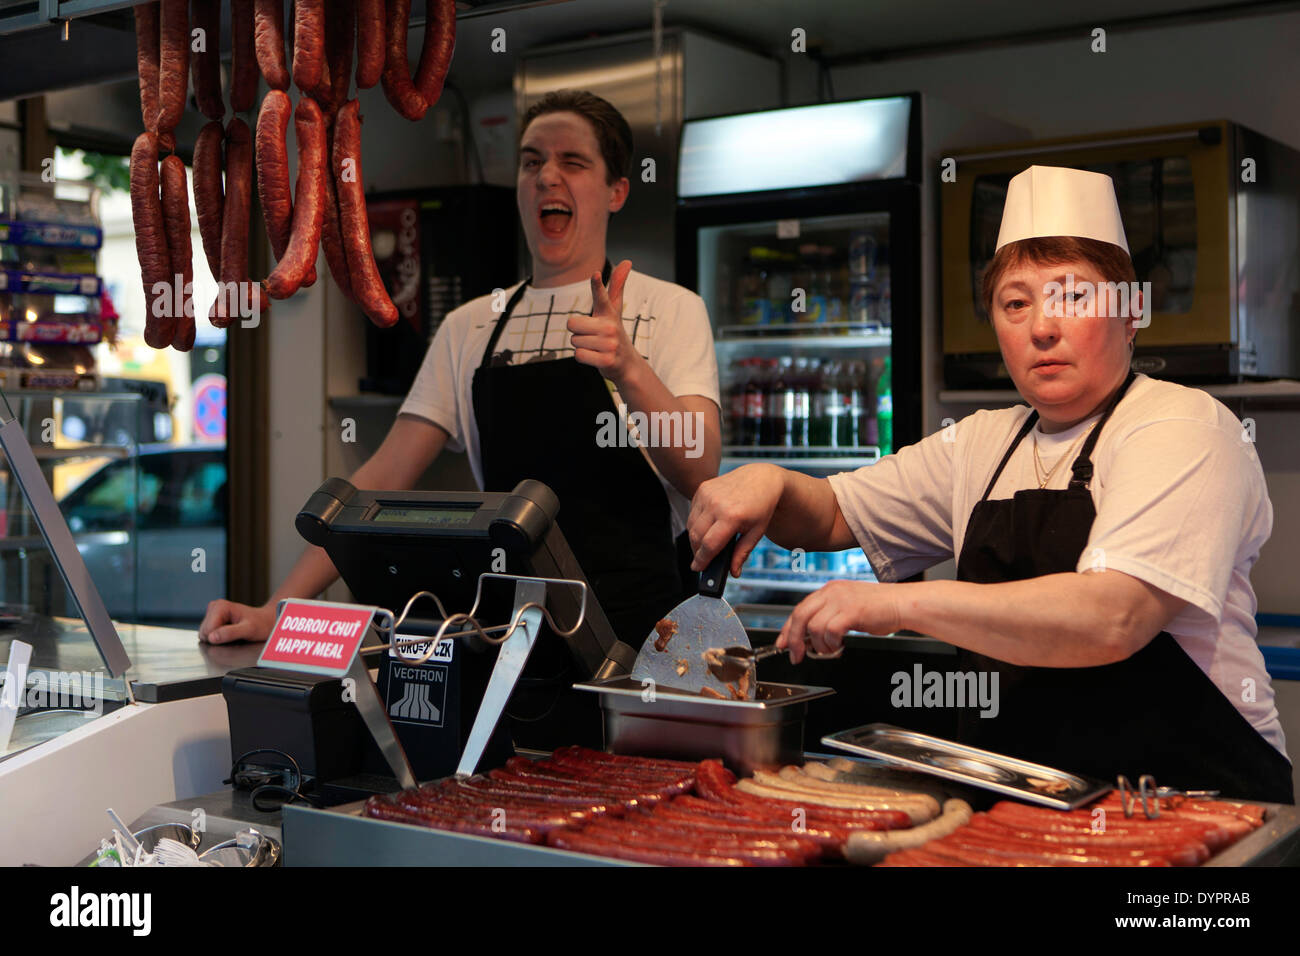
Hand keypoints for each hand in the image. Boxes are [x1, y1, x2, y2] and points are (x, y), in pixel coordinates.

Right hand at [198, 599, 276, 644]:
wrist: (266, 622)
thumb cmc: (260, 625)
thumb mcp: (249, 630)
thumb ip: (230, 633)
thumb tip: (212, 637)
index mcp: (220, 607)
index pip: (208, 631)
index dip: (220, 638)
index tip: (236, 634)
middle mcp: (214, 607)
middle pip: (205, 633)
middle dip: (219, 638)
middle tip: (236, 635)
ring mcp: (212, 613)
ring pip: (205, 635)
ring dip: (219, 639)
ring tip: (234, 634)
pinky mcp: (212, 620)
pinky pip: (208, 635)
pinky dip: (218, 638)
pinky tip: (229, 634)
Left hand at [568, 259, 640, 382]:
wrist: (627, 363)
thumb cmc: (614, 332)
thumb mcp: (614, 309)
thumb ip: (616, 286)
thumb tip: (627, 261)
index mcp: (609, 312)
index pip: (601, 296)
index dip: (597, 285)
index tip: (595, 274)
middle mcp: (610, 327)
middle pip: (571, 324)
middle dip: (577, 332)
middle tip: (592, 336)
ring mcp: (610, 344)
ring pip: (574, 341)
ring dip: (581, 345)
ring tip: (596, 347)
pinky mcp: (606, 360)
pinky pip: (578, 355)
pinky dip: (583, 357)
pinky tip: (596, 357)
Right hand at [687, 463, 785, 577]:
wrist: (761, 478)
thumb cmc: (761, 505)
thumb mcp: (757, 532)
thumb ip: (742, 553)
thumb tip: (733, 572)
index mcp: (732, 516)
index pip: (709, 544)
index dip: (701, 560)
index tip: (697, 568)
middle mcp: (716, 504)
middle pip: (696, 536)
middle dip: (697, 552)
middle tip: (702, 560)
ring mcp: (707, 494)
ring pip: (691, 525)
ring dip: (696, 538)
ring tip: (706, 544)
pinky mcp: (702, 488)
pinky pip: (693, 512)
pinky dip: (696, 523)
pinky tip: (707, 526)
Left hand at [776, 580, 901, 662]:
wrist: (902, 604)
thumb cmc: (879, 609)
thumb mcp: (848, 607)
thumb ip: (829, 616)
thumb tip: (810, 637)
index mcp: (829, 590)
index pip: (800, 609)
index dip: (788, 628)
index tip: (783, 643)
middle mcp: (831, 592)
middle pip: (800, 616)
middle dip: (794, 639)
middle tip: (796, 656)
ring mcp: (841, 600)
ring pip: (814, 627)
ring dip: (819, 645)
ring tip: (830, 650)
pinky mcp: (851, 611)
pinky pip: (830, 632)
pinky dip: (831, 644)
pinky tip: (839, 646)